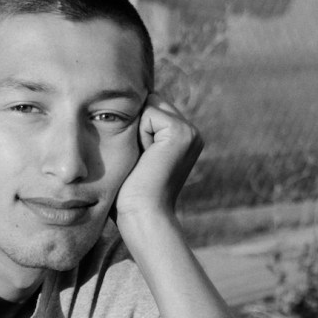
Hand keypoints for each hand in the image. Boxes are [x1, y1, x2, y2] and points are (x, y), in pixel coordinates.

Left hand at [114, 95, 202, 228]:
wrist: (142, 215)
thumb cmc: (131, 194)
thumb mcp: (136, 154)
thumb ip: (139, 128)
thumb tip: (126, 102)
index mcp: (182, 137)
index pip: (151, 108)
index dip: (135, 128)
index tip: (140, 160)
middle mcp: (191, 132)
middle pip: (150, 103)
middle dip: (137, 126)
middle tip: (142, 161)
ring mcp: (190, 131)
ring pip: (149, 106)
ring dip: (138, 131)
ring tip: (144, 160)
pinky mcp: (181, 132)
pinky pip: (149, 113)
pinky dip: (140, 135)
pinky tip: (147, 158)